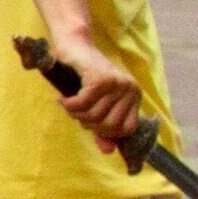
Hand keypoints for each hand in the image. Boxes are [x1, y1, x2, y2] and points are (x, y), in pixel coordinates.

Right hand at [41, 35, 147, 149]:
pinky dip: (69, 105)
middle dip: (89, 124)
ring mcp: (117, 83)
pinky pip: (83, 104)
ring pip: (95, 116)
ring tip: (70, 104)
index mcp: (133, 97)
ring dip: (76, 114)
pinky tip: (63, 99)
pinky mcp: (100, 78)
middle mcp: (130, 90)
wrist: (74, 47)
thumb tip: (108, 151)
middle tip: (77, 113)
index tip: (91, 124)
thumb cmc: (83, 78)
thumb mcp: (96, 105)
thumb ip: (102, 129)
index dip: (107, 133)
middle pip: (110, 125)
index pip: (127, 129)